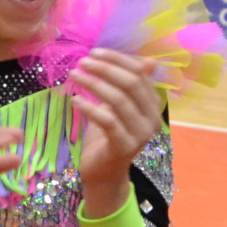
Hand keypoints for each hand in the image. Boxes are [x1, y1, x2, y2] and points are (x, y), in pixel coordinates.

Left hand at [67, 50, 165, 215]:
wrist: (104, 173)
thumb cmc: (108, 136)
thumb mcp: (117, 106)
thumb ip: (128, 85)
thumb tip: (148, 60)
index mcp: (153, 105)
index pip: (140, 73)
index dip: (117, 59)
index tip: (94, 52)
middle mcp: (152, 118)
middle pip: (131, 83)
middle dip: (105, 68)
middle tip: (82, 62)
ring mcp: (140, 134)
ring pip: (118, 100)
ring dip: (93, 83)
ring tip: (74, 75)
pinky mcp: (124, 146)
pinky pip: (107, 120)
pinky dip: (89, 107)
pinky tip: (74, 99)